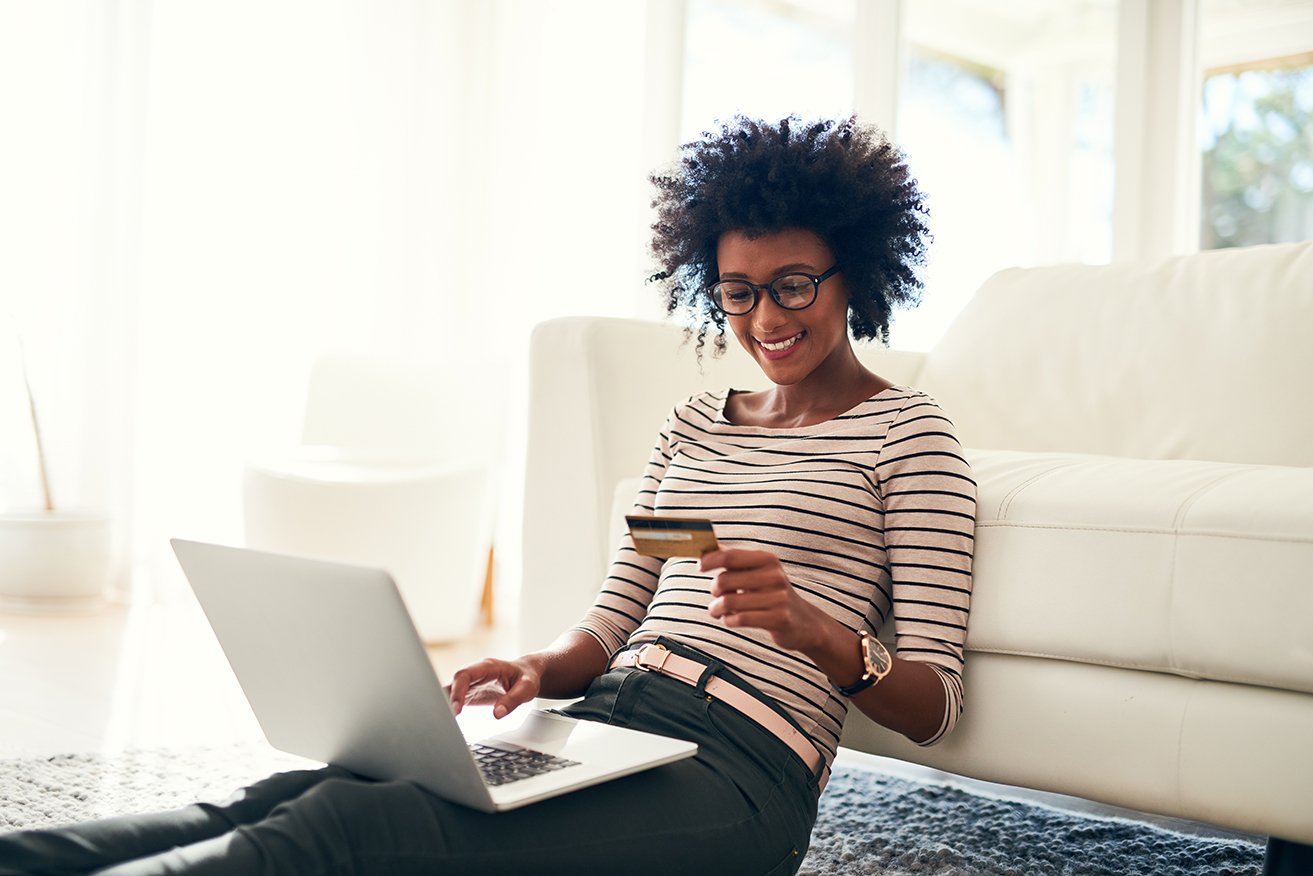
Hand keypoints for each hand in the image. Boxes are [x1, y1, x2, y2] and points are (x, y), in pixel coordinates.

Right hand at [445, 656, 542, 719]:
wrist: (526, 674)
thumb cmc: (526, 677)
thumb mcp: (527, 688)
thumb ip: (513, 699)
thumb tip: (497, 714)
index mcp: (486, 666)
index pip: (464, 675)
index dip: (457, 691)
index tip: (456, 710)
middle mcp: (474, 672)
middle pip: (452, 683)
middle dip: (445, 700)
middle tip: (444, 720)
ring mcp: (469, 683)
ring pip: (449, 691)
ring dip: (444, 706)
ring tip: (442, 724)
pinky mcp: (468, 693)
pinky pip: (453, 700)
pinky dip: (448, 709)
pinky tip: (447, 723)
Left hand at [701, 548, 834, 652]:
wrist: (803, 621)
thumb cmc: (772, 594)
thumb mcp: (759, 572)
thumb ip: (735, 560)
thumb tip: (710, 548)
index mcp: (767, 560)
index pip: (730, 556)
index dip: (709, 560)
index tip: (699, 566)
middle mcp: (774, 576)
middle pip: (725, 580)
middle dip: (714, 590)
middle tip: (715, 595)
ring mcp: (778, 598)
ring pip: (729, 602)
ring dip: (716, 608)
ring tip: (717, 610)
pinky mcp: (778, 619)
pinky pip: (739, 619)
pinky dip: (728, 620)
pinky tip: (731, 619)